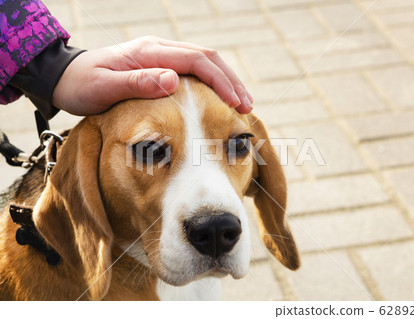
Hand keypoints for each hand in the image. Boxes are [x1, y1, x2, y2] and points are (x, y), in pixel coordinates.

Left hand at [52, 36, 252, 115]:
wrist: (67, 78)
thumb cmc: (83, 86)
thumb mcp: (104, 87)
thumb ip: (138, 82)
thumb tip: (174, 80)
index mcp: (149, 52)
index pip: (195, 61)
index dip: (219, 81)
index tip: (234, 103)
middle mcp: (159, 49)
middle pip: (207, 58)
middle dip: (231, 81)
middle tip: (247, 106)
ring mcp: (161, 56)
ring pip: (204, 62)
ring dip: (226, 81)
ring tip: (243, 102)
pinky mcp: (161, 65)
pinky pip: (194, 70)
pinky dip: (213, 83)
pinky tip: (222, 98)